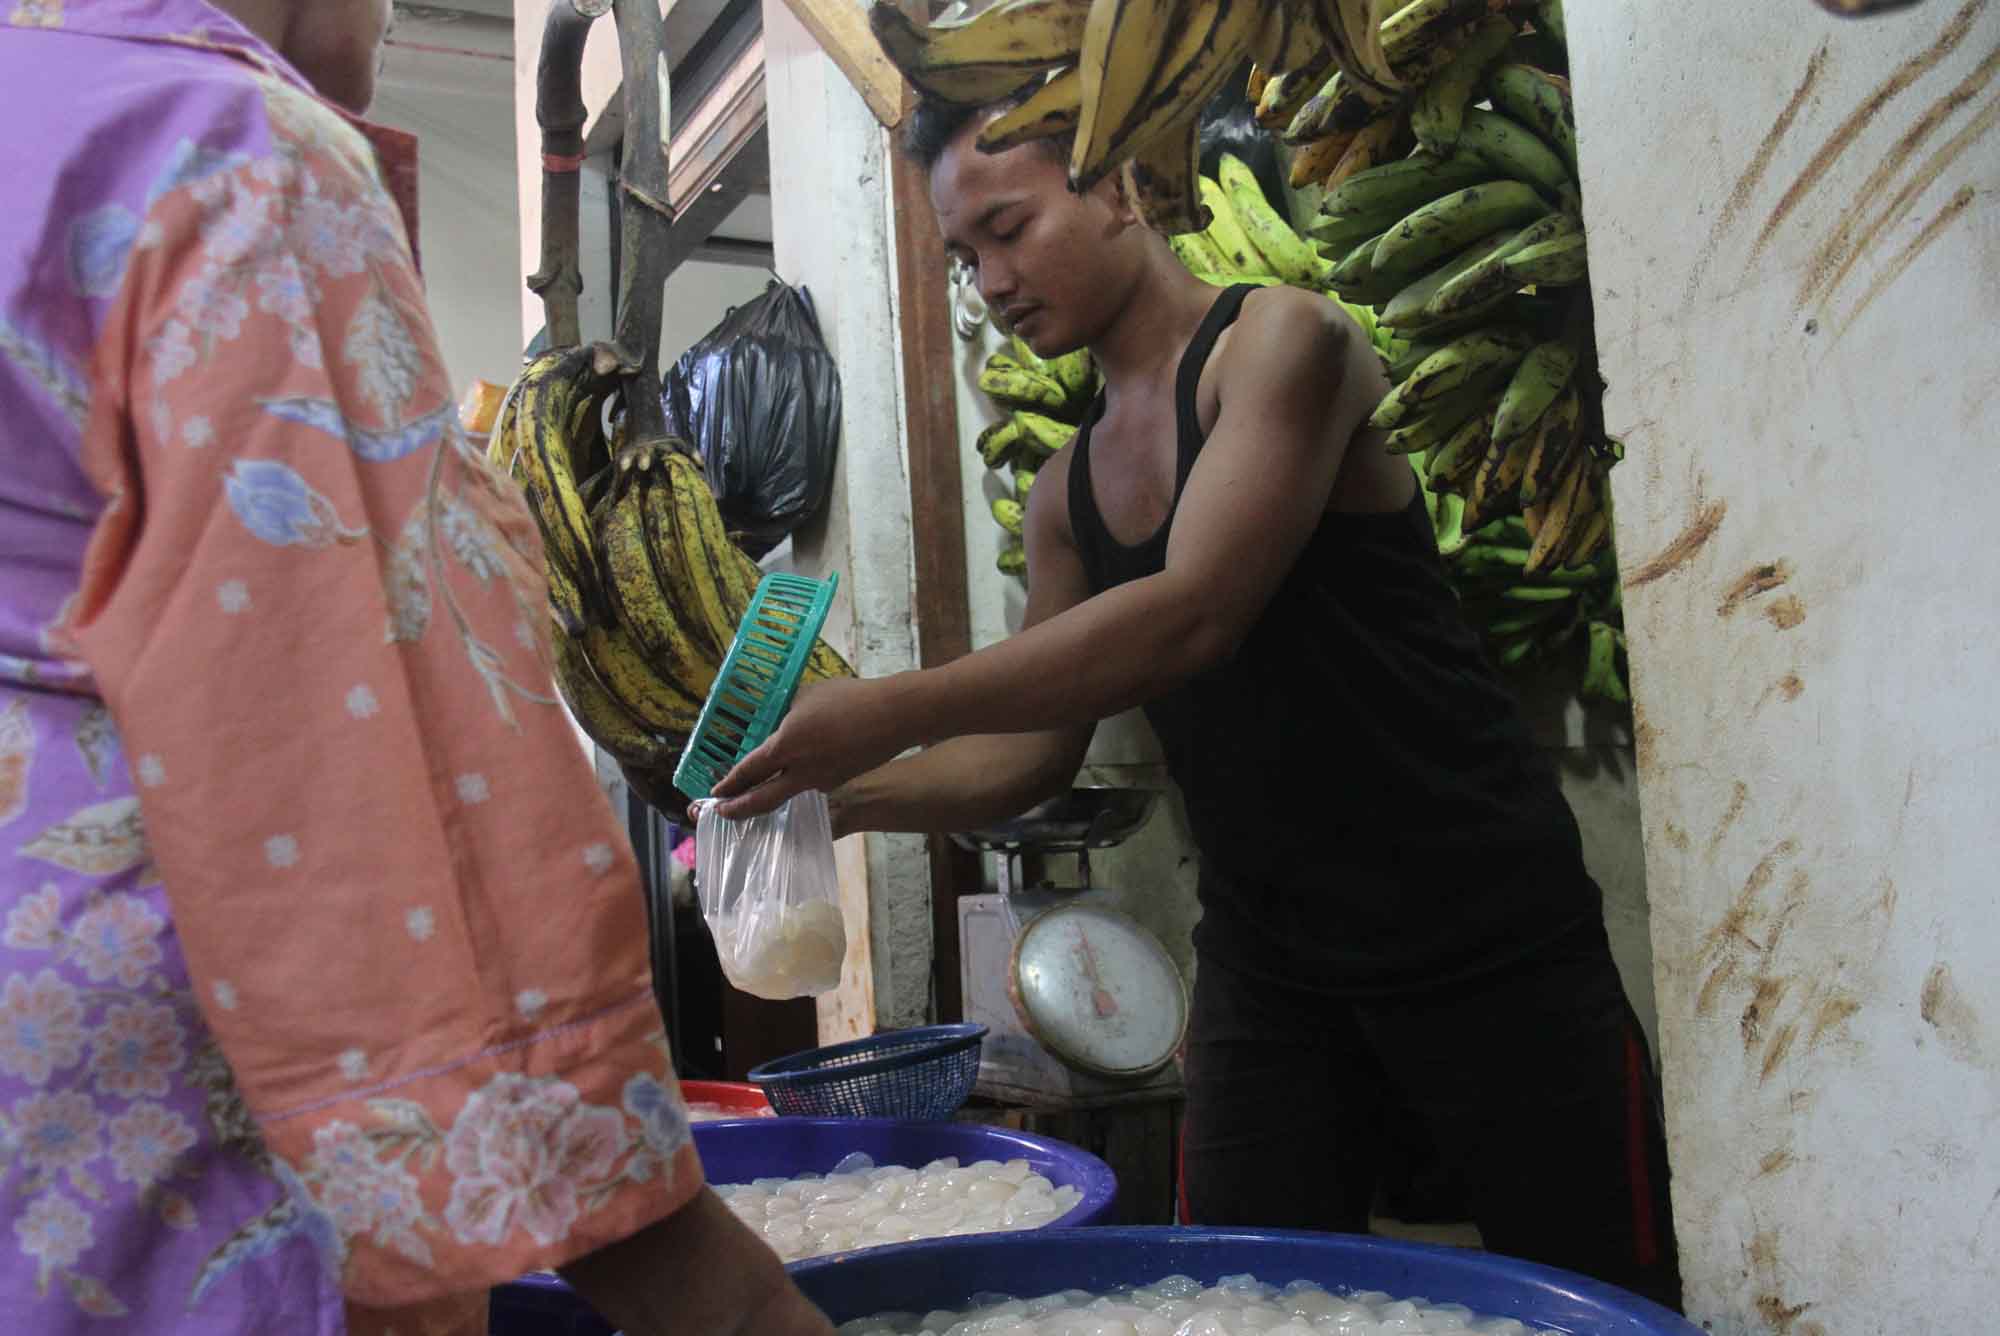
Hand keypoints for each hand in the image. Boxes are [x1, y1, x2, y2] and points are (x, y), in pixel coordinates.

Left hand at [710, 677, 910, 820]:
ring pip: (788, 791)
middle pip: (762, 800)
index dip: (730, 784)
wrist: (894, 715)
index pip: (750, 770)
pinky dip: (801, 777)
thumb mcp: (806, 696)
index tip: (715, 793)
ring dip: (770, 792)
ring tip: (758, 788)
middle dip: (739, 809)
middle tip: (722, 814)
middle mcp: (801, 770)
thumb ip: (786, 712)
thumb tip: (775, 721)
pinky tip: (807, 762)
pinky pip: (812, 781)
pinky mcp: (839, 780)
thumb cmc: (848, 698)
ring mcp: (822, 780)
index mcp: (787, 744)